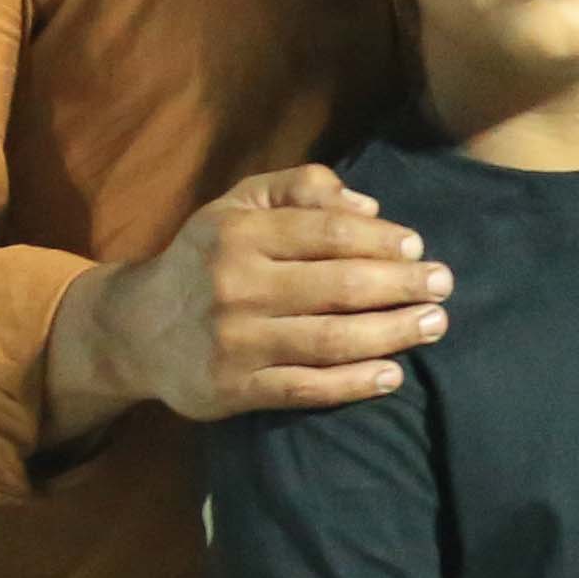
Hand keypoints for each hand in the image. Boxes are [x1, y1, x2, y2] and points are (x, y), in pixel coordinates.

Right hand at [70, 163, 445, 423]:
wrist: (136, 329)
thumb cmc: (206, 259)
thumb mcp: (238, 204)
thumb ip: (300, 188)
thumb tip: (368, 206)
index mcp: (239, 232)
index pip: (327, 233)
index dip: (380, 241)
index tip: (417, 248)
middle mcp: (236, 285)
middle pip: (338, 286)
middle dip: (400, 285)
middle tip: (443, 286)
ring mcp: (235, 341)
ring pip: (329, 339)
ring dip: (392, 333)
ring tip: (433, 325)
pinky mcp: (234, 389)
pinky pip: (306, 388)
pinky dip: (354, 384)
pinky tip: (392, 375)